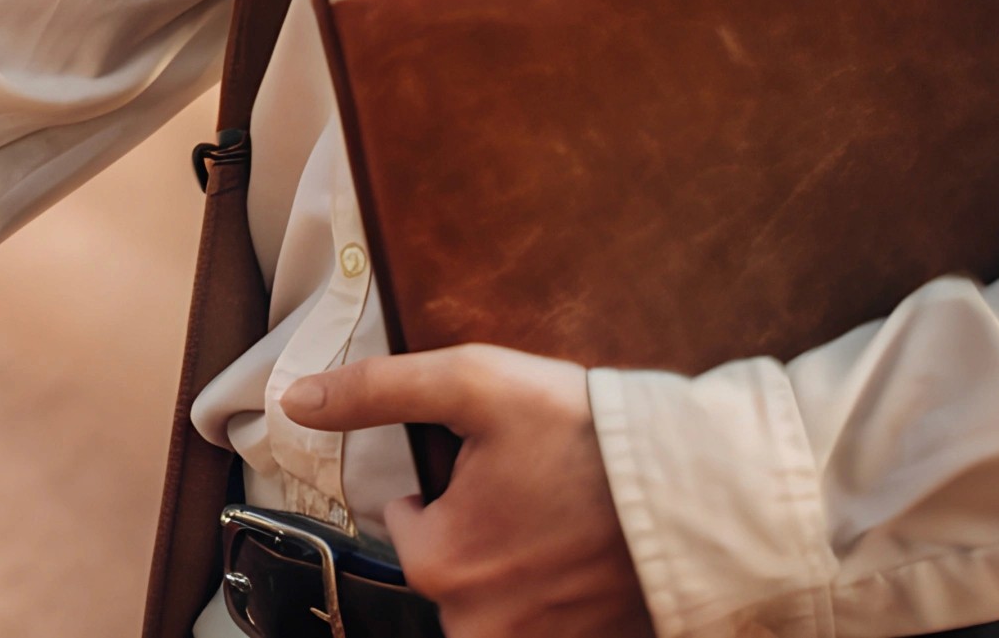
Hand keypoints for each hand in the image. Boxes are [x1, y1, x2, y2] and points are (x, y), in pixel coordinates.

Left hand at [284, 347, 649, 637]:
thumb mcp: (474, 384)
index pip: (407, 518)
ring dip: (521, 563)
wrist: (703, 492)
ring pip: (497, 597)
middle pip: (452, 564)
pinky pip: (547, 620)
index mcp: (439, 564)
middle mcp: (479, 624)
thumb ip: (378, 391)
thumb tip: (296, 399)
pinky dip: (560, 593)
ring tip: (566, 522)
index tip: (496, 463)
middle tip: (539, 490)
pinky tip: (588, 556)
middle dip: (483, 528)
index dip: (447, 483)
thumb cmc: (587, 437)